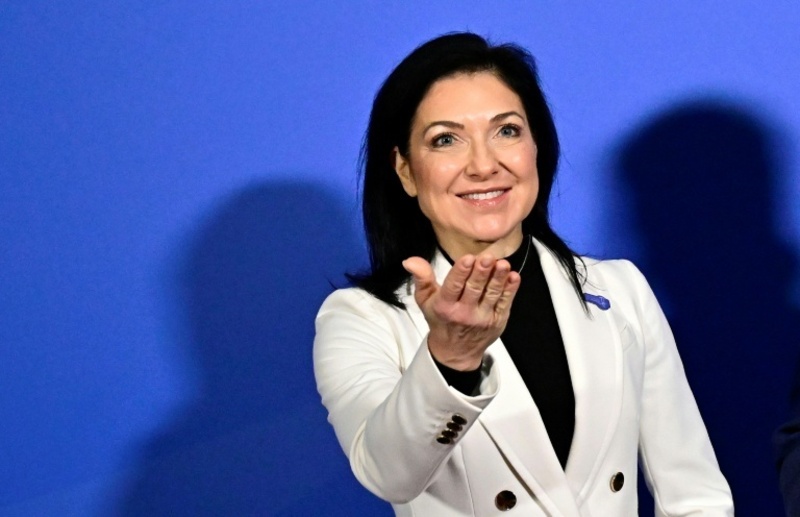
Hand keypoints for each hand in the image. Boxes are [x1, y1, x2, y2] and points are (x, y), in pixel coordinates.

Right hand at [402, 253, 520, 370]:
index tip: (468, 258)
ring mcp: (483, 318)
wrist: (456, 352)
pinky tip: (513, 277)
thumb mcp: (425, 300)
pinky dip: (510, 290)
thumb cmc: (440, 320)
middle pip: (474, 289)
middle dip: (481, 272)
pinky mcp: (497, 321)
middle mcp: (464, 313)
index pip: (453, 287)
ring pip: (492, 294)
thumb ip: (421, 278)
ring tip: (503, 264)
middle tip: (487, 257)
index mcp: (444, 306)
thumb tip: (410, 261)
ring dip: (498, 278)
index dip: (461, 272)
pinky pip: (505, 303)